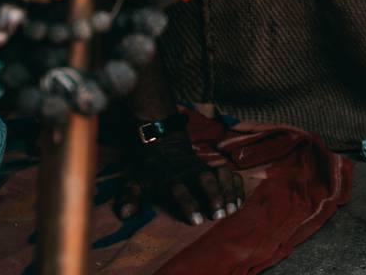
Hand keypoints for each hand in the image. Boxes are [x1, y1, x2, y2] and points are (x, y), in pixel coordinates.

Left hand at [116, 124, 244, 225]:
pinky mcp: (214, 168)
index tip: (197, 220)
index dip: (189, 204)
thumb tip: (126, 214)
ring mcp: (204, 168)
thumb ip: (130, 197)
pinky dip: (237, 185)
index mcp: (169, 178)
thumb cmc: (148, 171)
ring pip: (221, 174)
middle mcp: (190, 172)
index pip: (180, 190)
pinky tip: (240, 201)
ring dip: (229, 191)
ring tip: (233, 209)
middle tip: (220, 215)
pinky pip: (229, 173)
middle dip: (215, 196)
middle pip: (206, 180)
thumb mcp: (133, 181)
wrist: (162, 145)